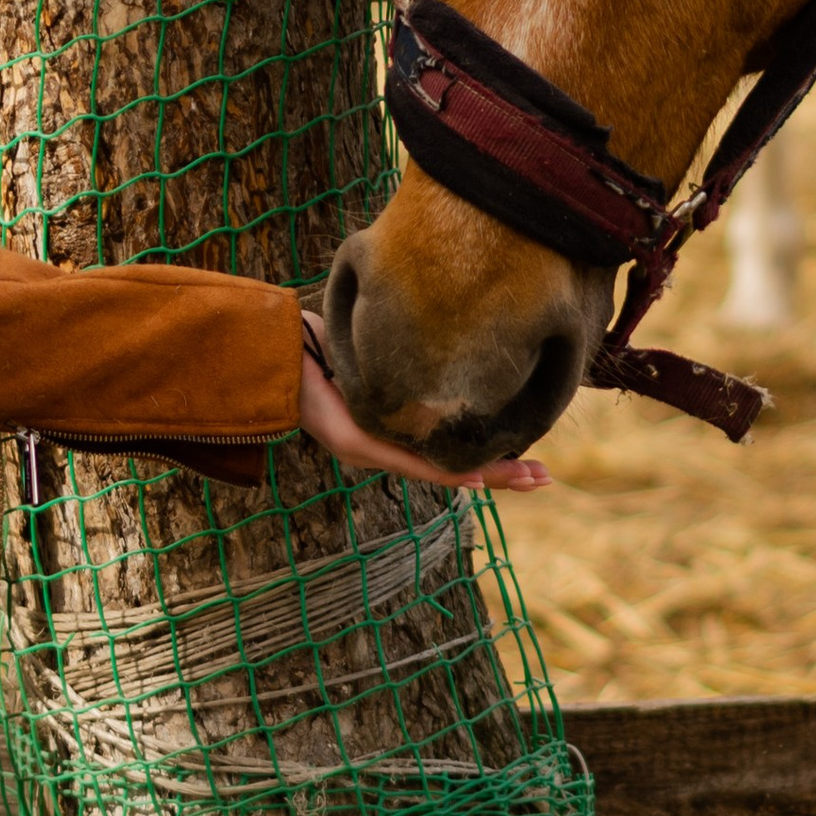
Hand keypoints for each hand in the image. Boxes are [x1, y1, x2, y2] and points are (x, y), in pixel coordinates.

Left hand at [298, 339, 549, 493]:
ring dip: (488, 475)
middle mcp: (385, 446)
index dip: (491, 455)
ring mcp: (371, 449)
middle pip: (455, 466)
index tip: (530, 459)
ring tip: (527, 481)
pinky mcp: (353, 443)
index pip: (450, 448)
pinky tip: (476, 475)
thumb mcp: (376, 350)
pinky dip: (446, 469)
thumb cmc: (319, 343)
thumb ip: (407, 356)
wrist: (269, 346)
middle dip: (504, 473)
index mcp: (393, 428)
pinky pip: (408, 460)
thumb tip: (447, 335)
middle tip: (545, 479)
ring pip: (440, 469)